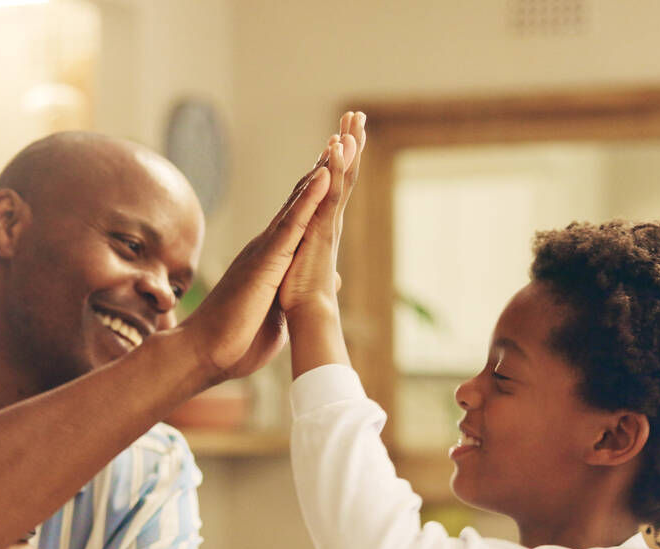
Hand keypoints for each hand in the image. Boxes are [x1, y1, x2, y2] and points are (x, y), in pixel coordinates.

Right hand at [178, 151, 332, 382]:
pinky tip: (324, 176)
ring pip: (297, 203)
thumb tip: (305, 297)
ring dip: (319, 172)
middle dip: (321, 168)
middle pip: (298, 200)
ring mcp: (265, 251)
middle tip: (342, 135)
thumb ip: (290, 301)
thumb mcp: (275, 318)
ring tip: (340, 141)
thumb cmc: (235, 342)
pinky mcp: (265, 261)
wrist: (205, 355)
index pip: (297, 220)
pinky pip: (291, 223)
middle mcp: (267, 248)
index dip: (316, 193)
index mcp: (270, 262)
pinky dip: (308, 199)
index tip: (335, 167)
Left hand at [279, 112, 365, 320]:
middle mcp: (328, 223)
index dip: (339, 164)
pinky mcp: (322, 231)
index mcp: (321, 230)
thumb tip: (334, 279)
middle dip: (350, 145)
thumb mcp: (307, 279)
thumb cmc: (303, 305)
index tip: (342, 138)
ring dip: (348, 148)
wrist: (306, 321)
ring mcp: (327, 226)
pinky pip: (331, 194)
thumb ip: (322, 274)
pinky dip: (336, 170)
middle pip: (343, 176)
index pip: (332, 190)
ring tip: (353, 120)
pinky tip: (337, 147)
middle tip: (356, 115)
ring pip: (342, 179)